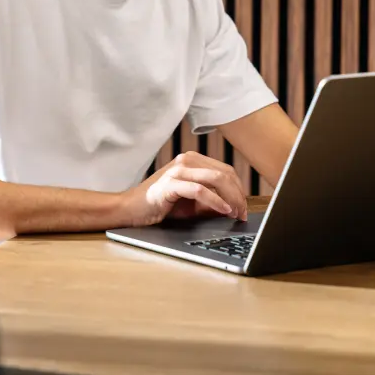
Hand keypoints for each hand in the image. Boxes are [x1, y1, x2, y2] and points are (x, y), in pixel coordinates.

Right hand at [119, 152, 248, 227]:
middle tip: (242, 213)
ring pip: (216, 179)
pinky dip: (216, 201)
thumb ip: (211, 200)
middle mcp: (186, 160)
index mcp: (192, 160)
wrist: (131, 208)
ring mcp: (178, 170)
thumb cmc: (160, 206)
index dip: (239, 190)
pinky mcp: (170, 183)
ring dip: (231, 198)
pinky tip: (224, 210)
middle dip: (238, 195)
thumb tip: (236, 208)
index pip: (225, 171)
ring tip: (235, 213)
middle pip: (224, 173)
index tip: (243, 208)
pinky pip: (200, 190)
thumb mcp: (191, 202)